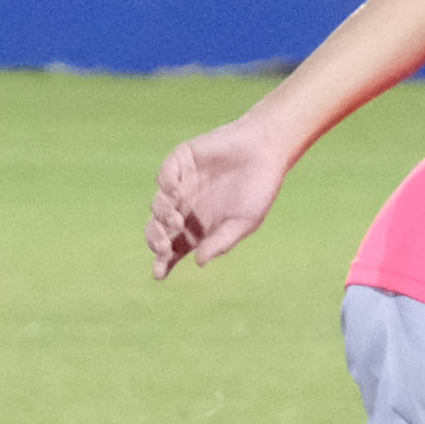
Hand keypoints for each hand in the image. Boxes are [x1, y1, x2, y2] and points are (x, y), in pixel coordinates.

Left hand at [148, 113, 296, 276]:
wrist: (267, 150)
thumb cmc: (259, 188)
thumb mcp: (245, 222)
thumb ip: (221, 242)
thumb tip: (198, 262)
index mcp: (199, 228)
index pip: (174, 249)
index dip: (164, 262)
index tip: (159, 274)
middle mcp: (185, 208)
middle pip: (159, 230)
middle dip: (157, 242)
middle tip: (165, 247)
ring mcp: (181, 185)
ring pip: (157, 205)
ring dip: (162, 216)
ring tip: (177, 221)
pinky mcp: (181, 162)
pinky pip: (165, 177)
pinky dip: (166, 187)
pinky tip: (177, 194)